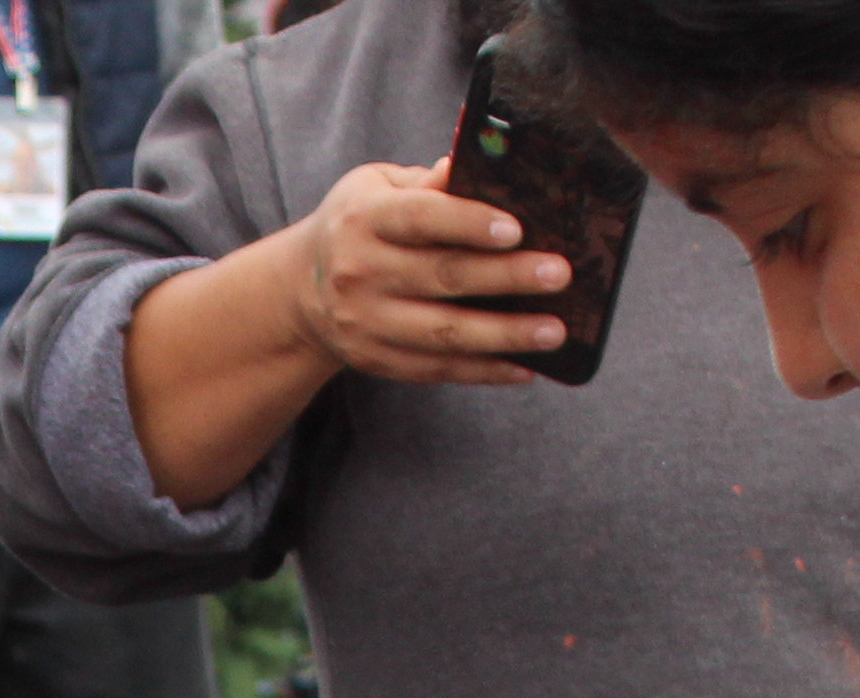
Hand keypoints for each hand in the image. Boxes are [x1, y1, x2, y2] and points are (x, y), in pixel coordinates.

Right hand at [275, 163, 568, 388]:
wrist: (301, 289)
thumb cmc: (358, 225)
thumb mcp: (378, 188)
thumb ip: (427, 183)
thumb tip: (473, 165)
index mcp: (363, 219)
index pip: (421, 218)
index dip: (469, 223)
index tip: (517, 229)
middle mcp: (359, 272)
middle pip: (443, 276)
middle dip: (506, 277)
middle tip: (559, 274)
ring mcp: (366, 322)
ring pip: (444, 332)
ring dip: (504, 335)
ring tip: (554, 332)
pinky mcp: (376, 359)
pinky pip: (438, 369)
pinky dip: (484, 371)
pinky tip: (525, 368)